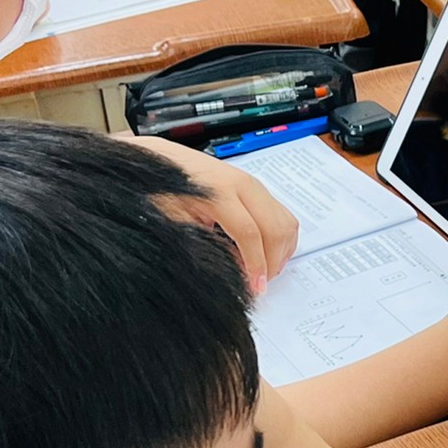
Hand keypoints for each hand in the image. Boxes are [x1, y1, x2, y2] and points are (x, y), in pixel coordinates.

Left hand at [131, 136, 298, 293]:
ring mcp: (254, 185)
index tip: (255, 288)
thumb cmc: (163, 188)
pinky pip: (283, 215)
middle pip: (275, 229)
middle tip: (260, 284)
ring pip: (286, 222)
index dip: (256, 265)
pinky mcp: (257, 188)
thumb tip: (234, 267)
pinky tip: (269, 252)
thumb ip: (206, 244)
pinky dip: (282, 237)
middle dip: (272, 262)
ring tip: (265, 271)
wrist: (162, 160)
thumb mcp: (175, 220)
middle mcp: (244, 184)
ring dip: (281, 251)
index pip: (250, 234)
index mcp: (221, 191)